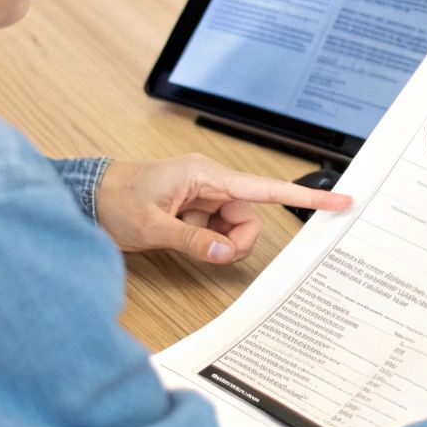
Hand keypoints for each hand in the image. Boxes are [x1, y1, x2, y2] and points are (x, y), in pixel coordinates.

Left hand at [92, 153, 351, 263]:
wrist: (88, 197)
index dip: (302, 198)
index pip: (264, 188)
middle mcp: (210, 181)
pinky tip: (179, 235)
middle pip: (250, 217)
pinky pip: (217, 229)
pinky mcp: (196, 207)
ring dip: (218, 241)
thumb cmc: (115, 201)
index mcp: (205, 174)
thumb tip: (226, 252)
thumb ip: (193, 240)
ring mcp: (203, 194)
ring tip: (183, 238)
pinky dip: (206, 239)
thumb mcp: (151, 226)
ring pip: (235, 226)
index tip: (338, 200)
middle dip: (236, 239)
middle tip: (205, 247)